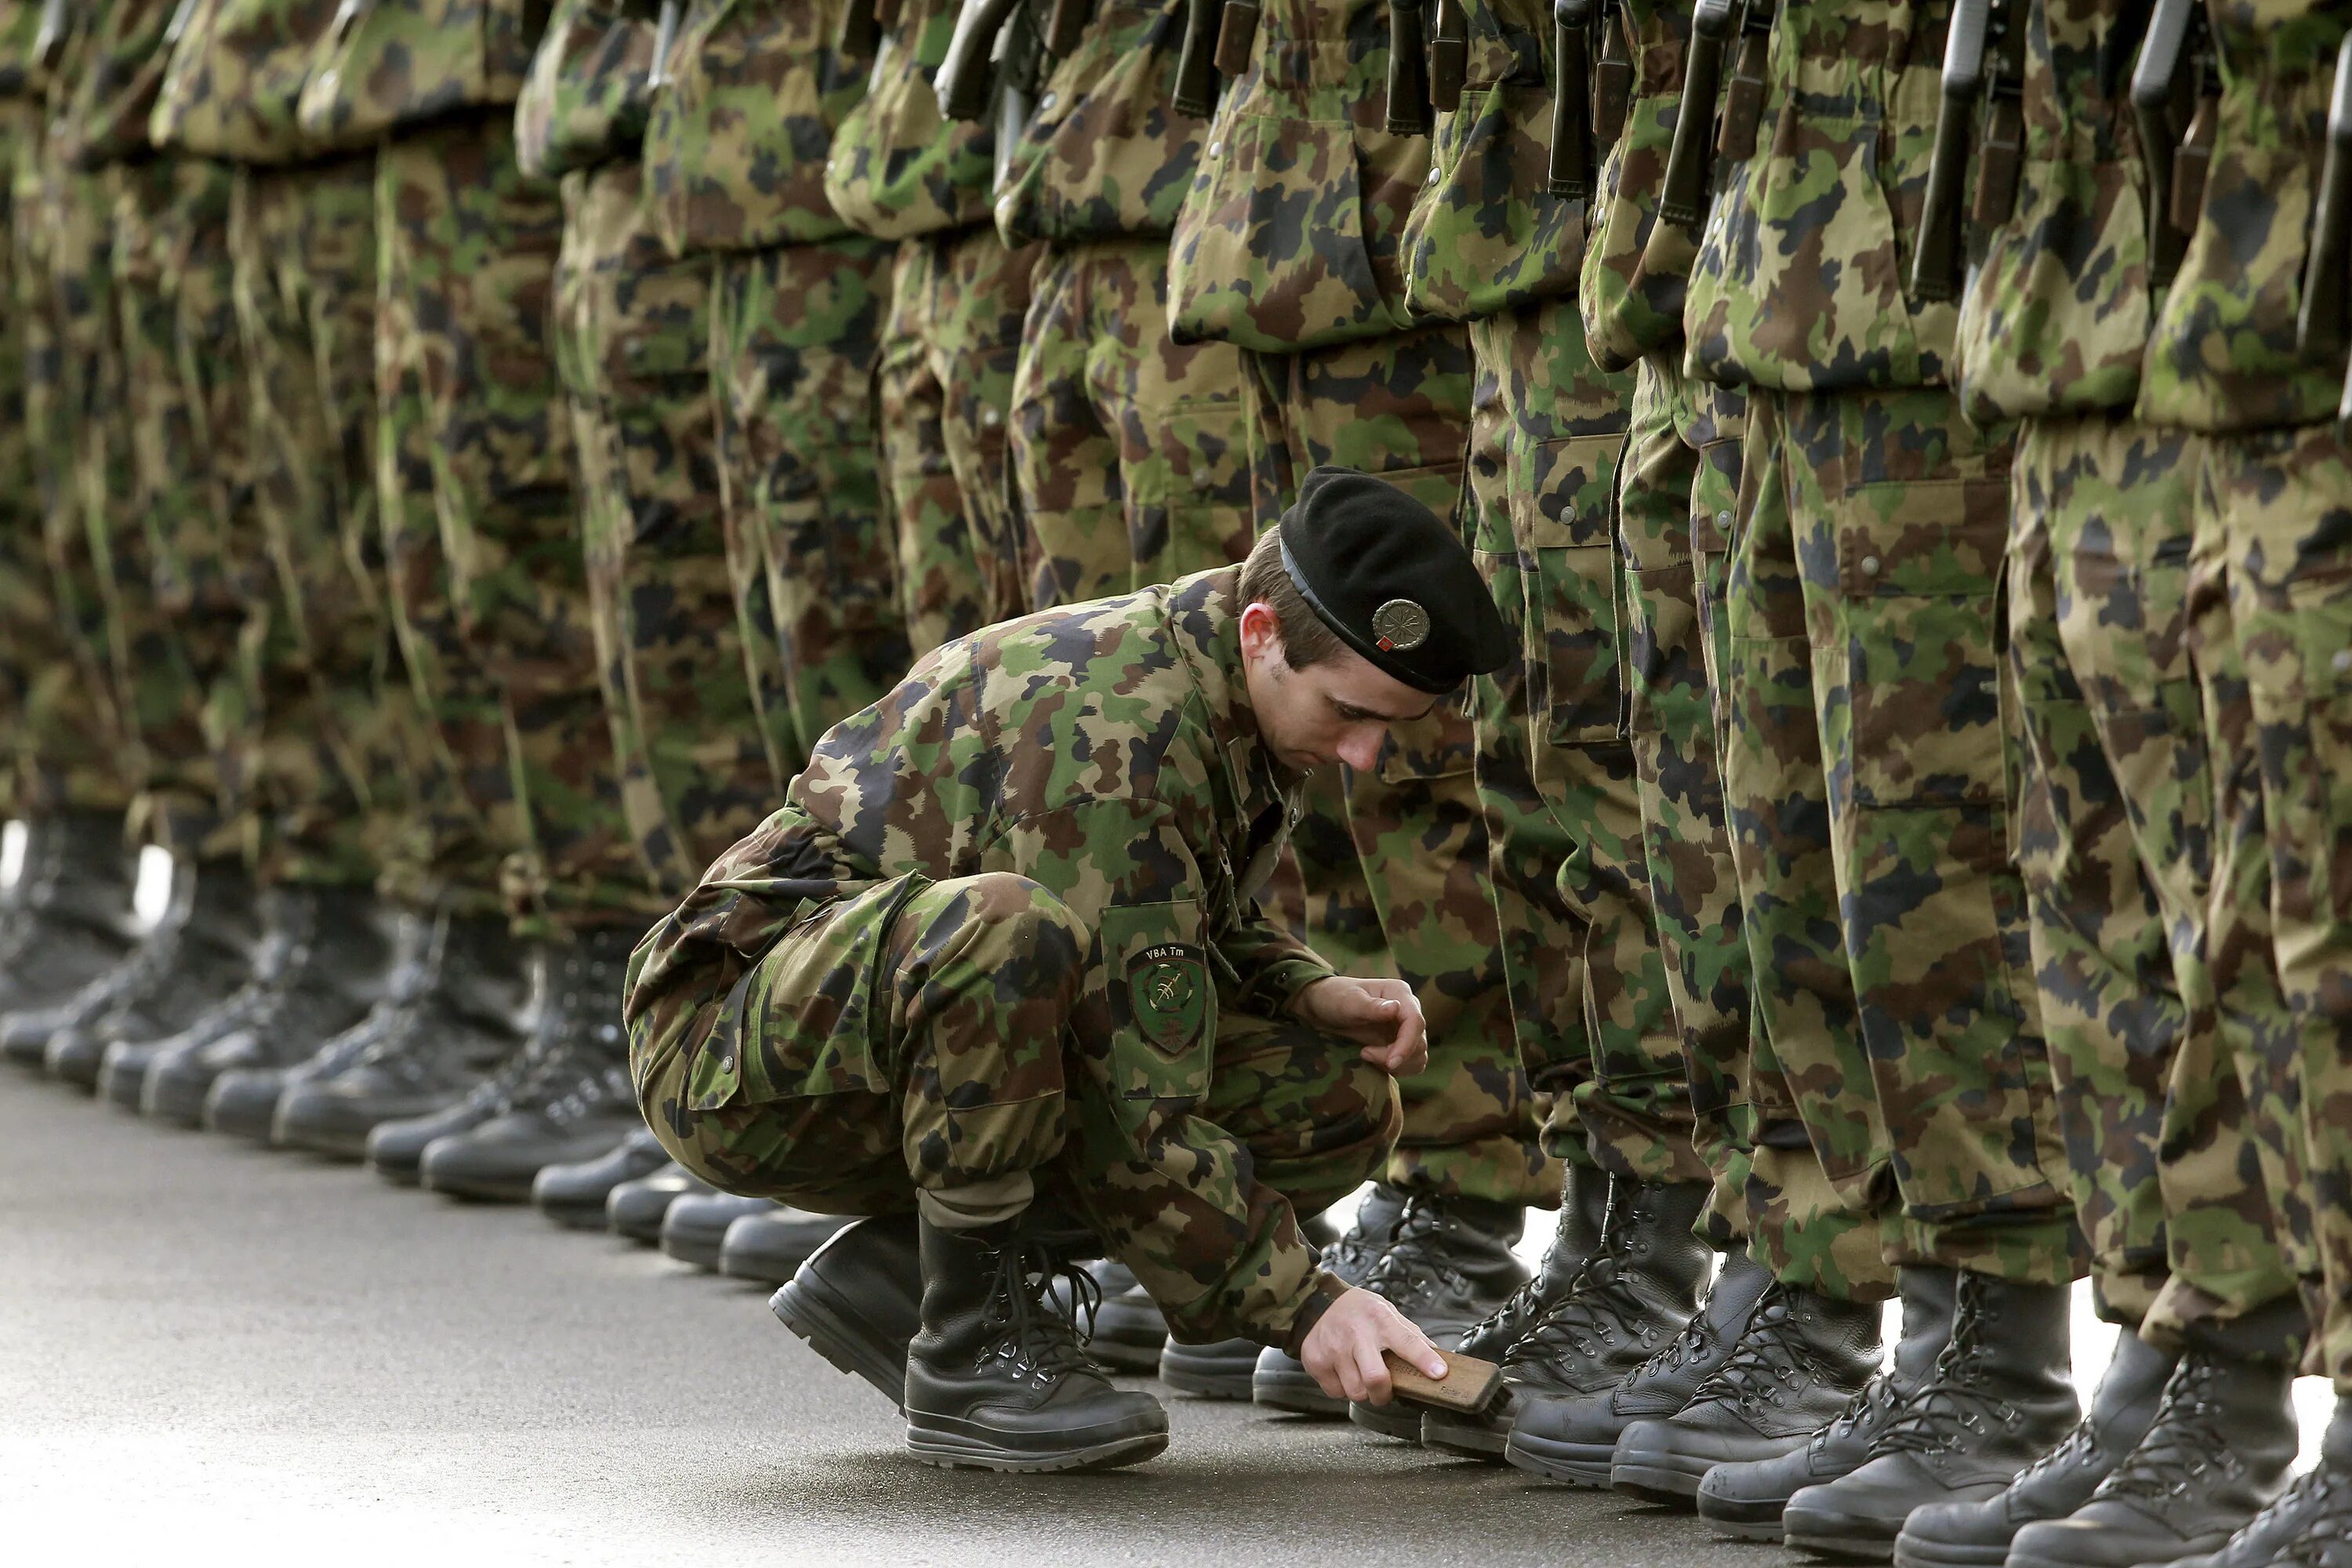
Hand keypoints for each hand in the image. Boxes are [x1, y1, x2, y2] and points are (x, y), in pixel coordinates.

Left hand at [1291, 975, 1427, 1076]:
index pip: (1415, 1022)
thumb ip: (1371, 1007)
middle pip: (1419, 1042)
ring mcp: (1406, 1028)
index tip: (1390, 1062)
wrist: (1324, 1007)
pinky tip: (1374, 1061)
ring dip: (1397, 1064)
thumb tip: (1396, 1009)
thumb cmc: (1334, 997)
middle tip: (1364, 1054)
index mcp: (1400, 993)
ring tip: (1366, 1055)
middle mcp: (1409, 1010)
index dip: (1406, 1045)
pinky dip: (1397, 1068)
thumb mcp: (1348, 1001)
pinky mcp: (1401, 1043)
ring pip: (1418, 1055)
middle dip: (1396, 1056)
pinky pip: (1411, 1063)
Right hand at [1299, 1286, 1446, 1404]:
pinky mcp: (1316, 1361)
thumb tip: (1436, 1356)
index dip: (1424, 1360)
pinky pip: (1335, 1392)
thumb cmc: (1357, 1310)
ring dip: (1363, 1391)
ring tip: (1360, 1375)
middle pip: (1376, 1378)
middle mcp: (1357, 1334)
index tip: (1439, 1373)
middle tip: (1385, 1391)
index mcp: (1380, 1320)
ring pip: (1355, 1391)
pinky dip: (1342, 1389)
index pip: (1407, 1342)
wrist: (1317, 1301)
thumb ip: (1410, 1334)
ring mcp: (1334, 1349)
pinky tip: (1343, 1372)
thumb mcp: (1387, 1312)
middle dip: (1384, 1394)